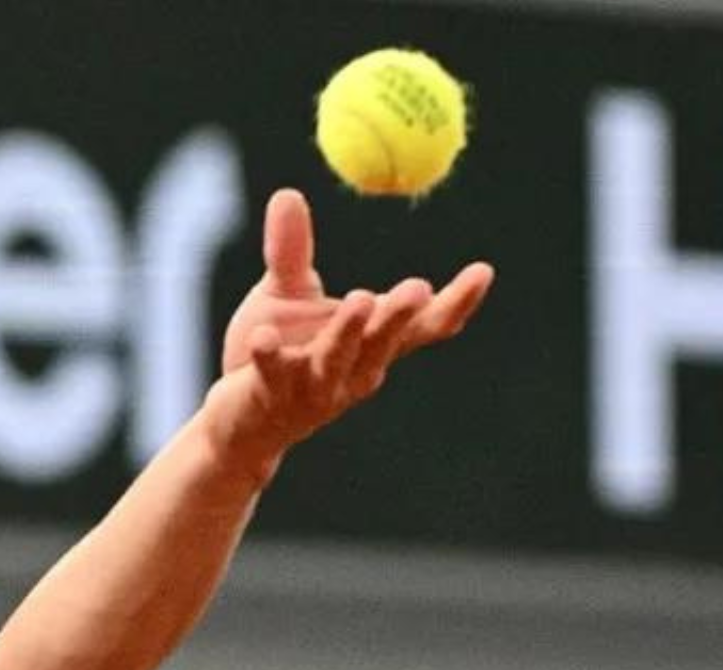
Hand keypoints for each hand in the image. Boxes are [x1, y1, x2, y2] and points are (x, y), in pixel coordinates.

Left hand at [209, 188, 493, 465]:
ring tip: (361, 299)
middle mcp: (354, 371)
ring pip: (337, 359)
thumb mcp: (287, 296)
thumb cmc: (279, 355)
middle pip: (386, 342)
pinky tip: (262, 338)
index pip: (423, 327)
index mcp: (372, 345)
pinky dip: (270, 355)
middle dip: (401, 314)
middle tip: (418, 286)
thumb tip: (287, 192)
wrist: (239, 423)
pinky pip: (273, 373)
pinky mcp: (272, 395)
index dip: (456, 303)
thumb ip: (292, 250)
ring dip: (349, 330)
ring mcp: (315, 388)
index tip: (483, 270)